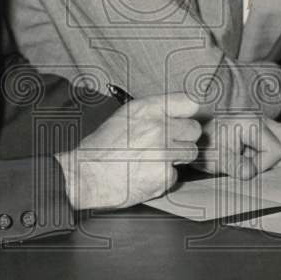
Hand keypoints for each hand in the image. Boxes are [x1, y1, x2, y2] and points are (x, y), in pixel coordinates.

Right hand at [53, 93, 200, 209]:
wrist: (86, 176)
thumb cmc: (101, 148)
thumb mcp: (125, 117)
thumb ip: (153, 112)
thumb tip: (178, 113)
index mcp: (147, 109)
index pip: (189, 102)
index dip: (189, 112)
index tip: (187, 118)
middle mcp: (158, 128)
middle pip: (194, 130)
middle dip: (183, 138)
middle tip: (167, 144)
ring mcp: (163, 153)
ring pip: (190, 153)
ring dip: (177, 157)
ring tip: (154, 160)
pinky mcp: (164, 176)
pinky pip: (176, 174)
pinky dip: (164, 177)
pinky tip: (146, 174)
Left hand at [196, 116, 280, 179]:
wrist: (189, 132)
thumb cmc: (201, 142)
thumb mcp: (212, 155)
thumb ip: (232, 164)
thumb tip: (249, 174)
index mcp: (252, 124)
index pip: (276, 151)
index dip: (264, 166)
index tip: (245, 171)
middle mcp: (261, 122)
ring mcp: (262, 126)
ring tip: (279, 167)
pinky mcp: (259, 132)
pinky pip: (280, 144)